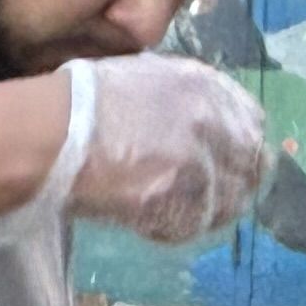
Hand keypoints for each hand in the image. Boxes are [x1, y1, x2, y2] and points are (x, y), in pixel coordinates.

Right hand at [53, 54, 273, 244]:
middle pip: (250, 166)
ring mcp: (199, 166)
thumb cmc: (83, 101)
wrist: (52, 134)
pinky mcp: (178, 203)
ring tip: (174, 212)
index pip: (253, 123)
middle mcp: (212, 123)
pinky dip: (175, 228)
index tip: (230, 163)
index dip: (241, 147)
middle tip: (209, 197)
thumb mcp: (146, 77)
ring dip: (205, 211)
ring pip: (226, 203)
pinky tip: (149, 221)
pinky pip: (192, 226)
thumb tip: (201, 124)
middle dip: (235, 183)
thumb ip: (184, 99)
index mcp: (205, 87)